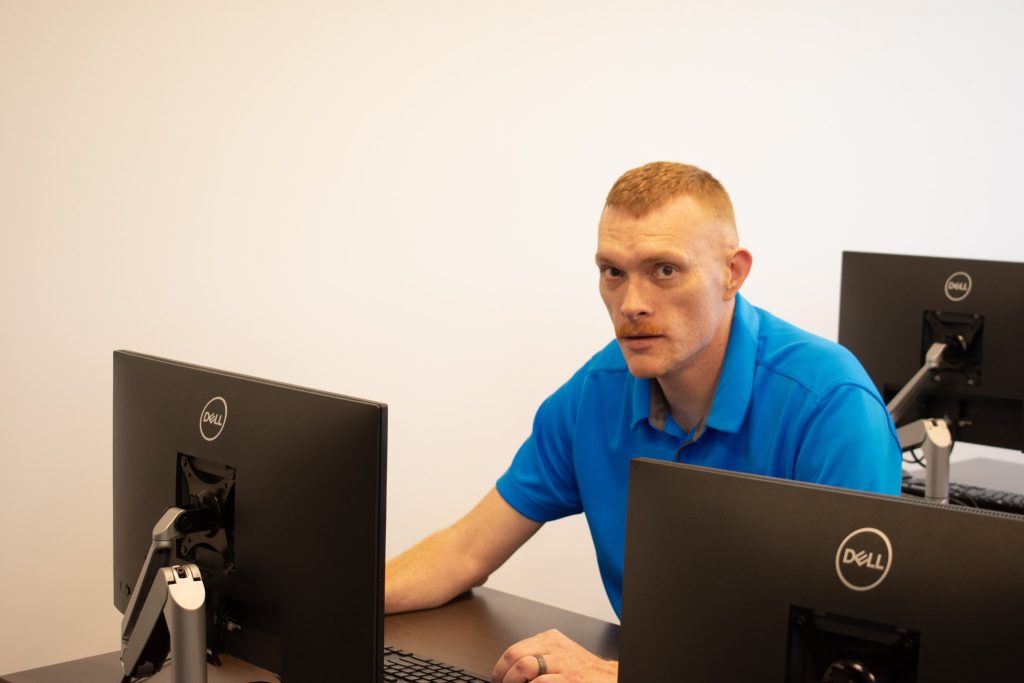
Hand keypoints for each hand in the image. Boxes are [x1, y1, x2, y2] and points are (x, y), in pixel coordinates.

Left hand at [491, 629, 618, 681]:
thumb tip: (510, 668)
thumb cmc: (580, 669)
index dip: (500, 667)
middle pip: (516, 656)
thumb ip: (536, 655)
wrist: (606, 677)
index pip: (514, 649)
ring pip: (525, 667)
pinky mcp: (568, 680)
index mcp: (550, 639)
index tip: (497, 678)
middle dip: (504, 675)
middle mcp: (555, 648)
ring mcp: (562, 664)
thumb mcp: (558, 654)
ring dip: (514, 682)